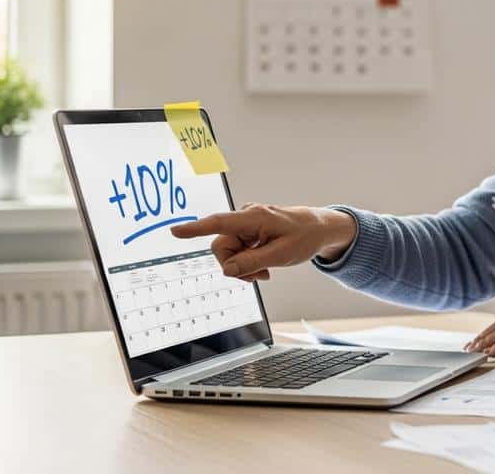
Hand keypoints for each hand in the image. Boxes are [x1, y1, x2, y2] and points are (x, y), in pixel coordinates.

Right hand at [170, 203, 356, 280]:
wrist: (319, 229)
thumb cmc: (305, 237)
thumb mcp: (282, 255)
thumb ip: (253, 262)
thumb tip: (227, 270)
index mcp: (254, 218)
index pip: (219, 223)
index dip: (196, 229)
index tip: (174, 231)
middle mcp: (245, 217)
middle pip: (221, 247)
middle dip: (235, 266)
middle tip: (259, 277)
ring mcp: (245, 225)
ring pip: (228, 253)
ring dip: (243, 267)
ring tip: (265, 272)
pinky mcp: (247, 232)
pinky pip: (236, 252)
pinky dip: (247, 263)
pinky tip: (264, 268)